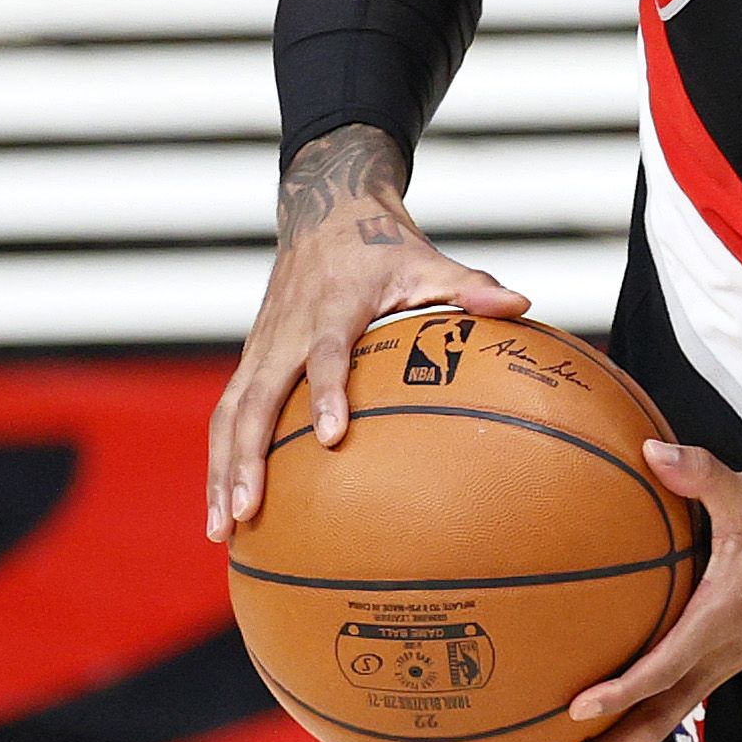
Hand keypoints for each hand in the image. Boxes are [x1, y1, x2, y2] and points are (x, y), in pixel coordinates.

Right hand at [205, 124, 528, 539]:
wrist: (327, 212)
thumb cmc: (386, 246)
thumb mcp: (429, 260)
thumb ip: (471, 287)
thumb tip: (521, 306)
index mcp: (333, 306)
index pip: (326, 351)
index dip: (328, 390)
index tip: (333, 437)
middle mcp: (287, 330)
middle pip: (256, 397)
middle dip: (248, 455)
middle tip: (249, 510)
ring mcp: (262, 346)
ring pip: (230, 412)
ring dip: (221, 470)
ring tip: (223, 529)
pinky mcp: (252, 359)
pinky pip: (228, 413)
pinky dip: (220, 459)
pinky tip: (225, 508)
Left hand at [530, 441, 741, 741]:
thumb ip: (699, 474)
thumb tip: (650, 449)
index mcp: (722, 620)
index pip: (665, 670)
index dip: (621, 691)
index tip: (575, 709)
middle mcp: (721, 654)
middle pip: (654, 724)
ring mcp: (724, 662)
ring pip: (662, 721)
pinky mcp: (726, 657)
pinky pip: (674, 700)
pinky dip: (635, 717)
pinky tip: (602, 713)